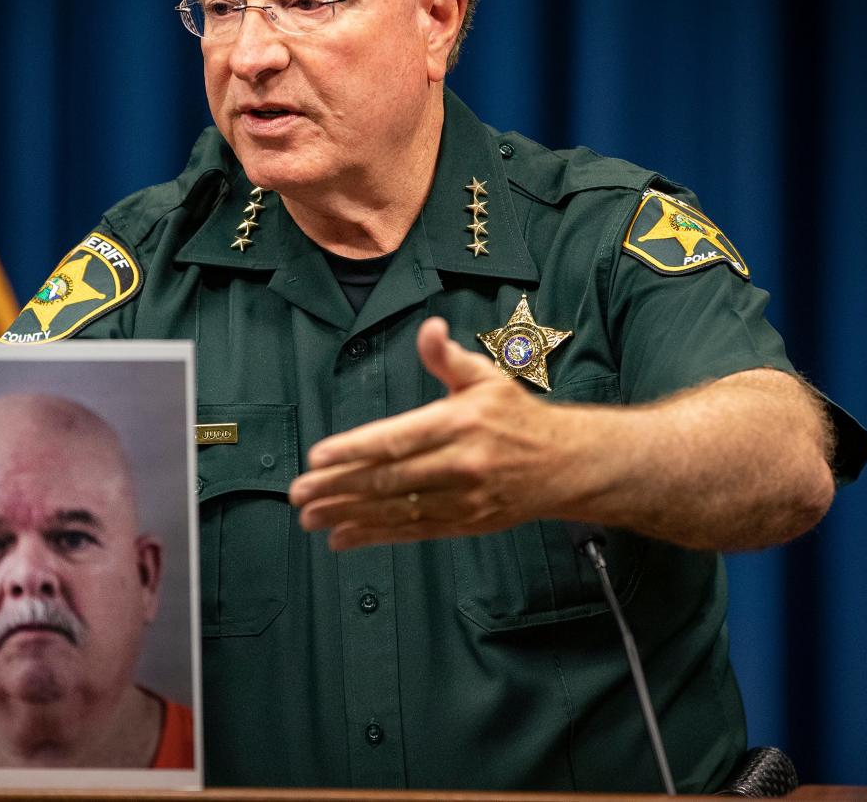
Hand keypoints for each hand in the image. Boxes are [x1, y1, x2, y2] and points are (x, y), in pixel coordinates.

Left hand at [289, 316, 575, 550]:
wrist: (567, 463)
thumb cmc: (517, 415)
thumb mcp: (486, 376)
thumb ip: (448, 357)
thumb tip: (429, 328)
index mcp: (459, 423)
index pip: (397, 439)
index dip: (355, 449)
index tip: (318, 457)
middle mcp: (460, 463)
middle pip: (390, 479)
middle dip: (339, 487)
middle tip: (299, 494)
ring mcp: (463, 498)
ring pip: (396, 510)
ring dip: (348, 515)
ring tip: (310, 518)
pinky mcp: (466, 523)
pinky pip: (414, 532)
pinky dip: (375, 535)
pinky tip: (342, 537)